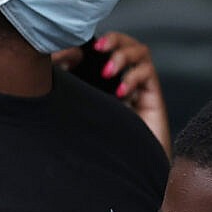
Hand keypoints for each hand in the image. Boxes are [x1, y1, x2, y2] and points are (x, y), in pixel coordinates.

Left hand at [56, 32, 169, 154]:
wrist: (120, 171)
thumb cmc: (94, 144)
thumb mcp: (74, 111)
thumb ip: (66, 88)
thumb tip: (60, 62)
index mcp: (101, 78)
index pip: (102, 49)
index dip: (94, 42)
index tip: (76, 48)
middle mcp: (120, 78)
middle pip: (125, 43)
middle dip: (114, 40)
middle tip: (99, 47)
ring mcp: (137, 86)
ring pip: (140, 52)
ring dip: (124, 55)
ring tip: (108, 72)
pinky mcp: (151, 97)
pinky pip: (148, 74)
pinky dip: (134, 77)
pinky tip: (121, 93)